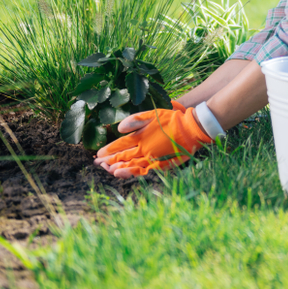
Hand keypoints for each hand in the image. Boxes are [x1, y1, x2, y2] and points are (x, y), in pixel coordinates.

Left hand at [94, 100, 211, 177]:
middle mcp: (143, 148)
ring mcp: (151, 158)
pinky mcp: (160, 164)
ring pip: (129, 164)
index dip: (108, 149)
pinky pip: (142, 171)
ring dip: (116, 167)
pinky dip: (131, 173)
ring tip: (106, 170)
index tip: (98, 153)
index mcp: (140, 136)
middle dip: (108, 160)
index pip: (120, 145)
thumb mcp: (152, 114)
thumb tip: (118, 129)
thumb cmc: (172, 119)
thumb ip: (135, 120)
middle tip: (97, 163)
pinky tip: (123, 174)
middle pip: (121, 156)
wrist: (190, 129)